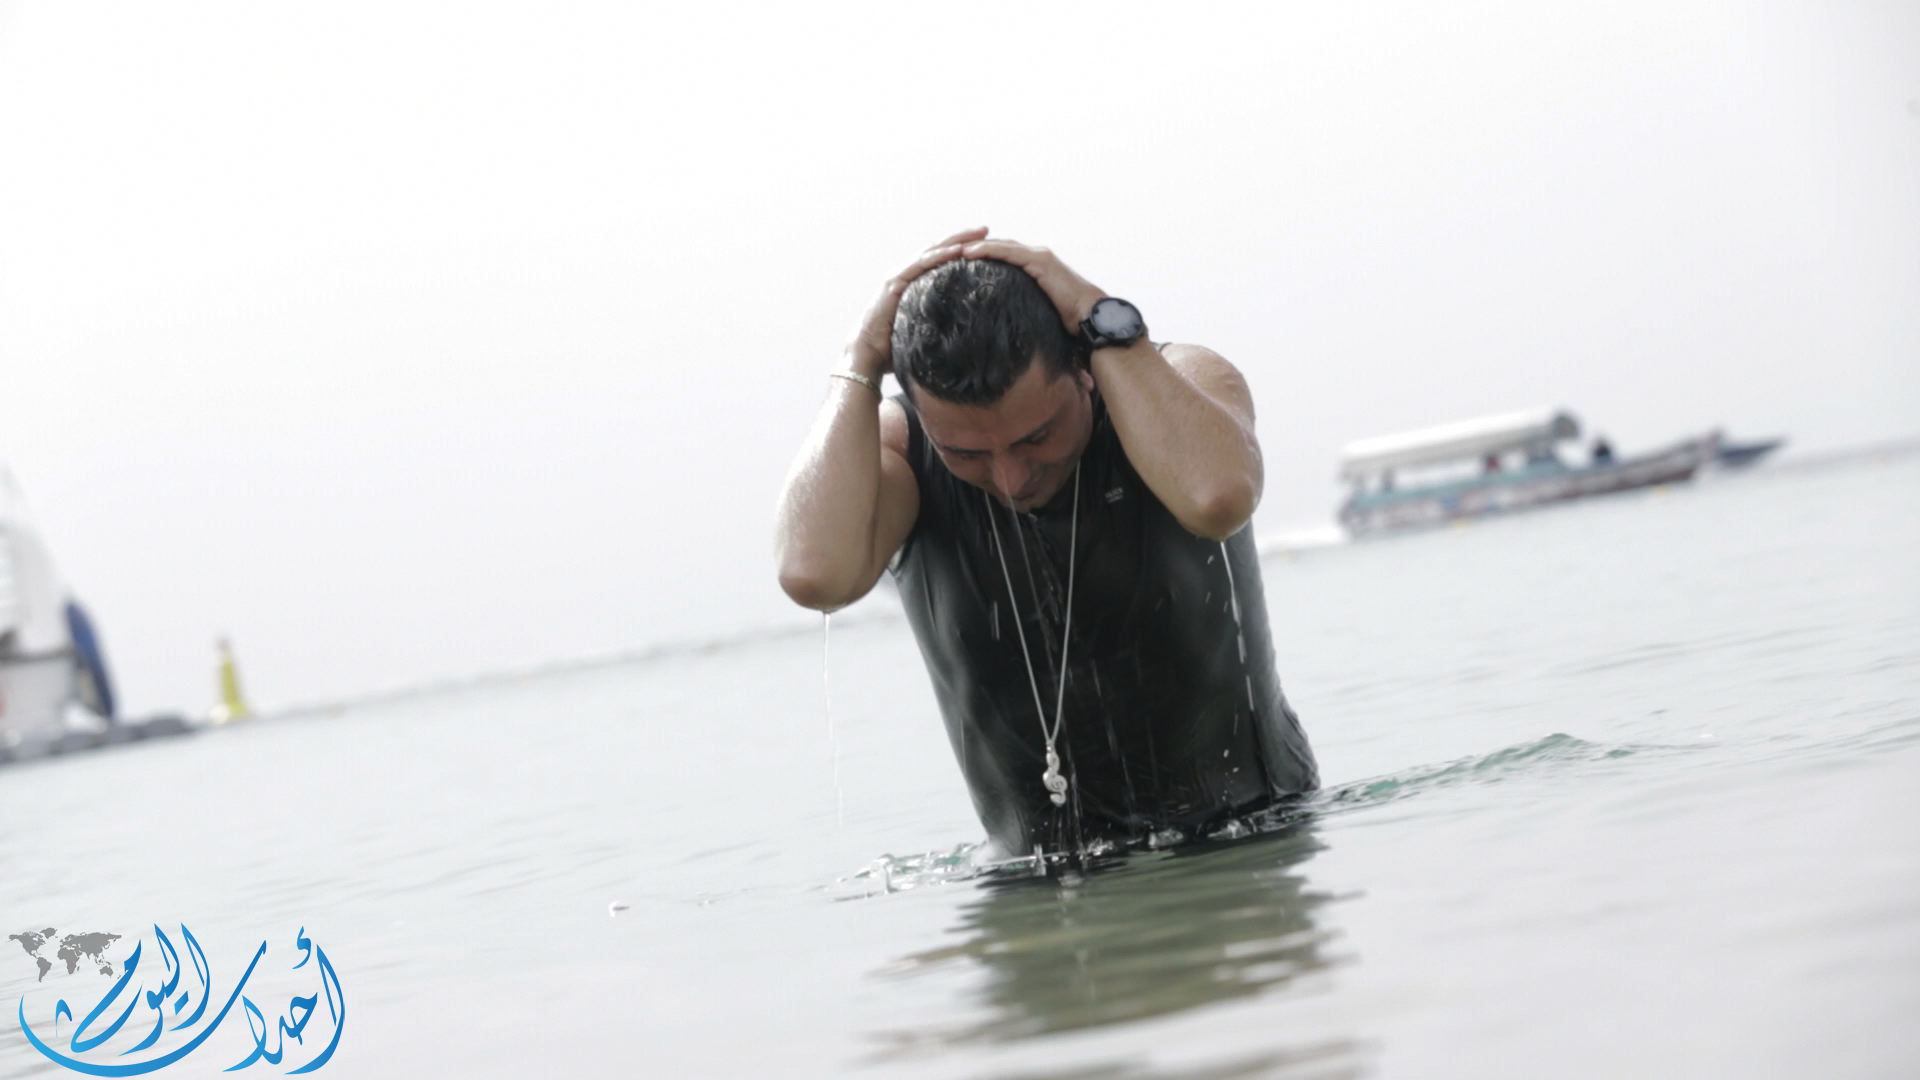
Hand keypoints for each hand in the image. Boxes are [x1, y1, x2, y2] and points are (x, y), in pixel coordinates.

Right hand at [846, 226, 988, 378]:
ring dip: (955, 241)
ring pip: (931, 252)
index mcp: (914, 284)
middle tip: (985, 229)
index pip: (940, 261)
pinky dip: (940, 256)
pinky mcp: (894, 284)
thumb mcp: (925, 331)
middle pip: (937, 250)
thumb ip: (942, 324)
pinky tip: (958, 251)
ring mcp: (899, 277)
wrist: (868, 356)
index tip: (986, 244)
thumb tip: (970, 333)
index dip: (962, 251)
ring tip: (978, 234)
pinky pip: (920, 266)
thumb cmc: (896, 349)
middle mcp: (906, 275)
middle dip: (963, 238)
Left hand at [960, 238, 1106, 331]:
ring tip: (952, 250)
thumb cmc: (1069, 321)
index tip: (960, 261)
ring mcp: (1039, 256)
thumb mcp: (1038, 312)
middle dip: (975, 247)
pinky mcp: (1040, 261)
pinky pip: (1008, 252)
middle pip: (1000, 246)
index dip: (983, 257)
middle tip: (950, 251)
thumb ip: (1022, 309)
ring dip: (976, 246)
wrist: (1091, 317)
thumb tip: (1006, 326)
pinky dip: (987, 250)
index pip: (1004, 256)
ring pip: (1001, 245)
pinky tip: (968, 253)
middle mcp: (1037, 256)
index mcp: (1036, 267)